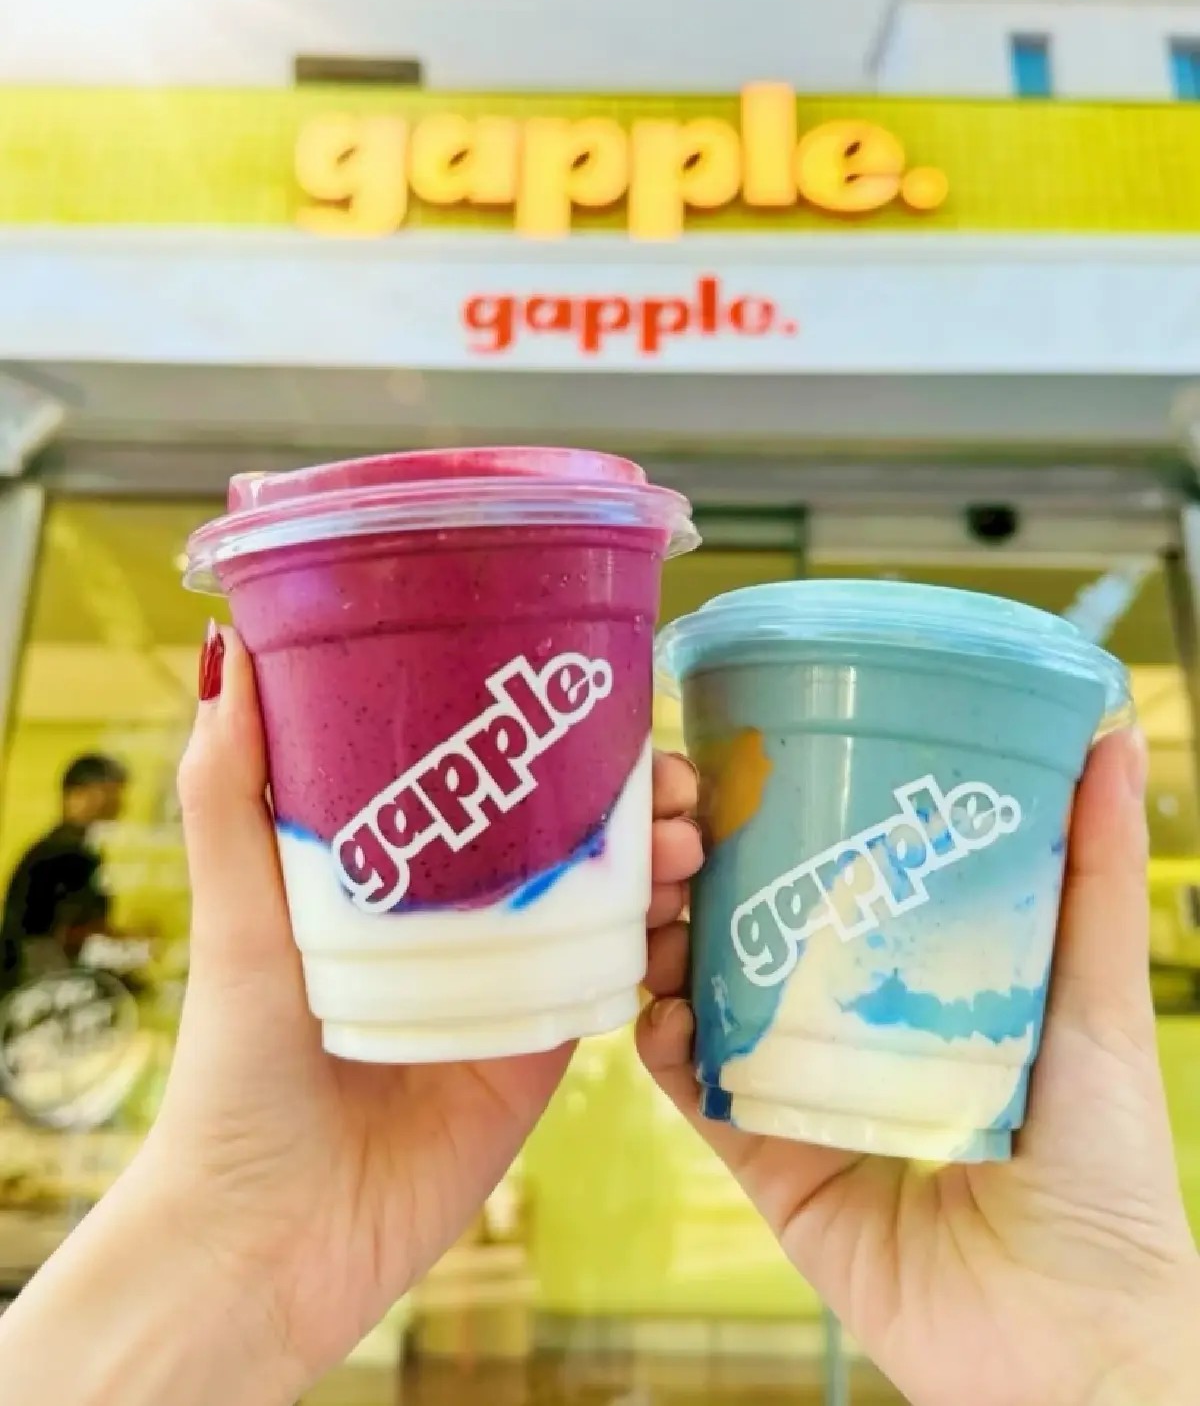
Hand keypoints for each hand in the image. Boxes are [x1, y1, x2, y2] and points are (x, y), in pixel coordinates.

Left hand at [141, 628, 702, 1386]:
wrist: (275, 1234)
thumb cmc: (239, 1066)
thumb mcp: (237, 913)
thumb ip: (232, 795)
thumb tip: (230, 652)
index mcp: (389, 867)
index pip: (481, 772)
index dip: (544, 728)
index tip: (599, 691)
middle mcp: (455, 911)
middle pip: (561, 824)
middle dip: (624, 788)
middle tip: (667, 775)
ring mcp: (506, 973)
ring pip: (603, 889)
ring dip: (654, 853)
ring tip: (686, 837)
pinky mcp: (542, 1039)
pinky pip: (612, 972)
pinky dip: (655, 932)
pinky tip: (684, 901)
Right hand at [640, 731, 1199, 1405]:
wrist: (1078, 1333)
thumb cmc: (1106, 1162)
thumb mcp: (1094, 998)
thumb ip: (1094, 876)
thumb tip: (1113, 733)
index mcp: (913, 985)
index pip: (828, 888)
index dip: (778, 826)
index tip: (741, 768)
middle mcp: (847, 1032)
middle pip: (751, 938)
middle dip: (702, 879)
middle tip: (682, 830)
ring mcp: (801, 1096)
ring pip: (707, 1005)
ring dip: (665, 951)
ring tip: (656, 905)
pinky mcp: (769, 1168)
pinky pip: (699, 1098)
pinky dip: (665, 1049)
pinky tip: (657, 1008)